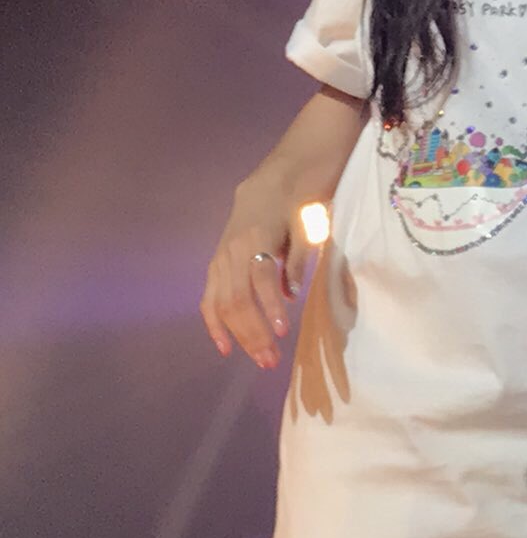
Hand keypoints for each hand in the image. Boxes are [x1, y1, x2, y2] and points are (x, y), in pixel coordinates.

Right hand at [199, 181, 309, 368]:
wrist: (274, 178)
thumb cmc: (298, 200)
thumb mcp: (306, 224)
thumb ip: (297, 259)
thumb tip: (291, 295)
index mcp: (256, 237)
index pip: (260, 278)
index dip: (270, 306)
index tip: (284, 332)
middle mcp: (232, 250)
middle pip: (237, 298)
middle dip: (254, 332)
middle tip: (273, 359)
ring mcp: (220, 258)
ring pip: (223, 304)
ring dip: (240, 335)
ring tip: (261, 359)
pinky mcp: (216, 264)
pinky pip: (210, 299)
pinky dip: (215, 324)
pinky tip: (226, 347)